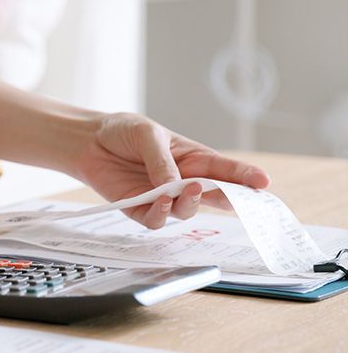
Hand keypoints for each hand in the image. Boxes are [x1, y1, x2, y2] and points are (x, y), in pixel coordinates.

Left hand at [73, 113, 270, 228]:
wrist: (88, 141)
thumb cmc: (123, 132)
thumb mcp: (147, 134)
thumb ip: (163, 161)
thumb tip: (177, 186)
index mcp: (193, 159)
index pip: (225, 170)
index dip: (245, 177)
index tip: (264, 182)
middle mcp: (183, 181)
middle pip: (214, 196)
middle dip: (232, 200)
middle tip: (237, 199)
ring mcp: (163, 198)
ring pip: (186, 211)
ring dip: (189, 204)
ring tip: (186, 190)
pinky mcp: (139, 209)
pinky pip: (156, 220)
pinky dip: (160, 214)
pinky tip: (159, 201)